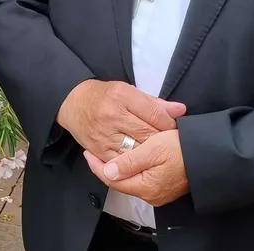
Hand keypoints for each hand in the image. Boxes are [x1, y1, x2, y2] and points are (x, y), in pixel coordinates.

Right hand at [57, 80, 185, 161]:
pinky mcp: (99, 150)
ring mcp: (105, 135)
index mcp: (122, 96)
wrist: (73, 103)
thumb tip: (180, 110)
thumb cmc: (104, 95)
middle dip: (162, 140)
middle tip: (170, 143)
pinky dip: (134, 163)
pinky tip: (141, 160)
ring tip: (158, 152)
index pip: (154, 114)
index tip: (174, 128)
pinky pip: (122, 162)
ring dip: (150, 153)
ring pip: (136, 150)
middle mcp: (113, 115)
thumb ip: (154, 103)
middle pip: (147, 134)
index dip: (169, 124)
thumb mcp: (128, 91)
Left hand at [84, 129, 189, 206]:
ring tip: (111, 152)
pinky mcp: (167, 185)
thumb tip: (107, 172)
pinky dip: (133, 167)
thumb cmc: (182, 149)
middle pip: (121, 181)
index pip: (113, 180)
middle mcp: (152, 194)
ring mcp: (160, 191)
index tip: (88, 153)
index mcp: (146, 187)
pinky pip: (143, 177)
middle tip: (96, 152)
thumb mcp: (152, 150)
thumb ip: (128, 162)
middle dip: (107, 167)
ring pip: (132, 179)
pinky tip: (131, 156)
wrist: (210, 154)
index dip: (98, 166)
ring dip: (120, 167)